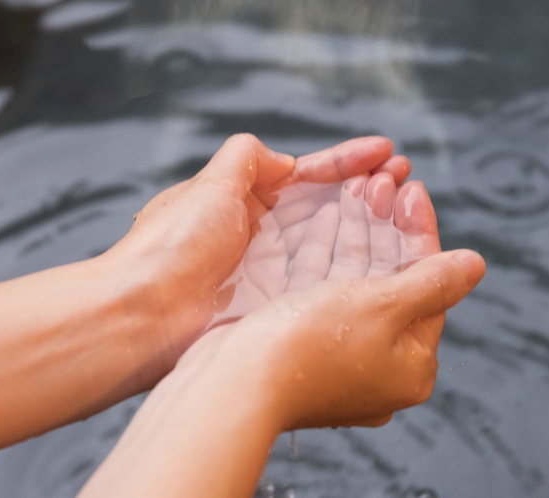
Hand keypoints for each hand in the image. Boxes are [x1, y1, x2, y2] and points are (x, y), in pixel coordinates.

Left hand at [103, 134, 409, 368]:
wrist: (143, 315)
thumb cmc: (172, 245)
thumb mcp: (211, 184)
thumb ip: (247, 158)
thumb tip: (282, 158)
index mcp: (241, 201)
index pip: (304, 176)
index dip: (345, 163)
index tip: (385, 153)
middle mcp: (259, 237)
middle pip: (324, 208)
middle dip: (365, 191)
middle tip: (405, 179)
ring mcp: (268, 274)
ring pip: (330, 243)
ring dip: (367, 223)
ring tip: (405, 205)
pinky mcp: (275, 308)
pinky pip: (323, 282)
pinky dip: (354, 266)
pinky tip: (385, 253)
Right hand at [176, 182, 484, 429]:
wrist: (232, 383)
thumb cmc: (310, 347)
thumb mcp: (384, 307)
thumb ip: (433, 282)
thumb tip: (477, 264)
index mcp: (410, 365)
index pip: (428, 283)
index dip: (419, 230)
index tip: (413, 187)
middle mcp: (377, 364)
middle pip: (391, 280)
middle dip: (385, 224)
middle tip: (383, 179)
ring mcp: (337, 356)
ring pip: (354, 280)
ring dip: (356, 231)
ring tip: (357, 185)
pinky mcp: (300, 345)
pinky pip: (322, 291)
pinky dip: (325, 254)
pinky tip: (324, 215)